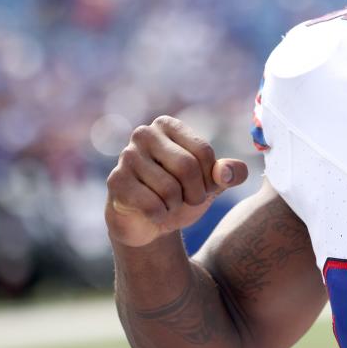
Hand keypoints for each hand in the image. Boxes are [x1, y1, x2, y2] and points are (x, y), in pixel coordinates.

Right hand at [105, 115, 248, 247]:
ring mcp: (126, 156)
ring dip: (176, 206)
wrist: (148, 222)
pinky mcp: (116, 181)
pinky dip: (160, 215)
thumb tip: (226, 172)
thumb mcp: (212, 183)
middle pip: (187, 167)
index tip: (204, 188)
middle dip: (195, 193)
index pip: (203, 151)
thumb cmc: (182, 194)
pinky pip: (151, 204)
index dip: (210, 179)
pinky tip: (153, 212)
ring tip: (169, 204)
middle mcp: (144, 134)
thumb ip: (230, 173)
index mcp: (168, 125)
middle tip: (189, 201)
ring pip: (169, 189)